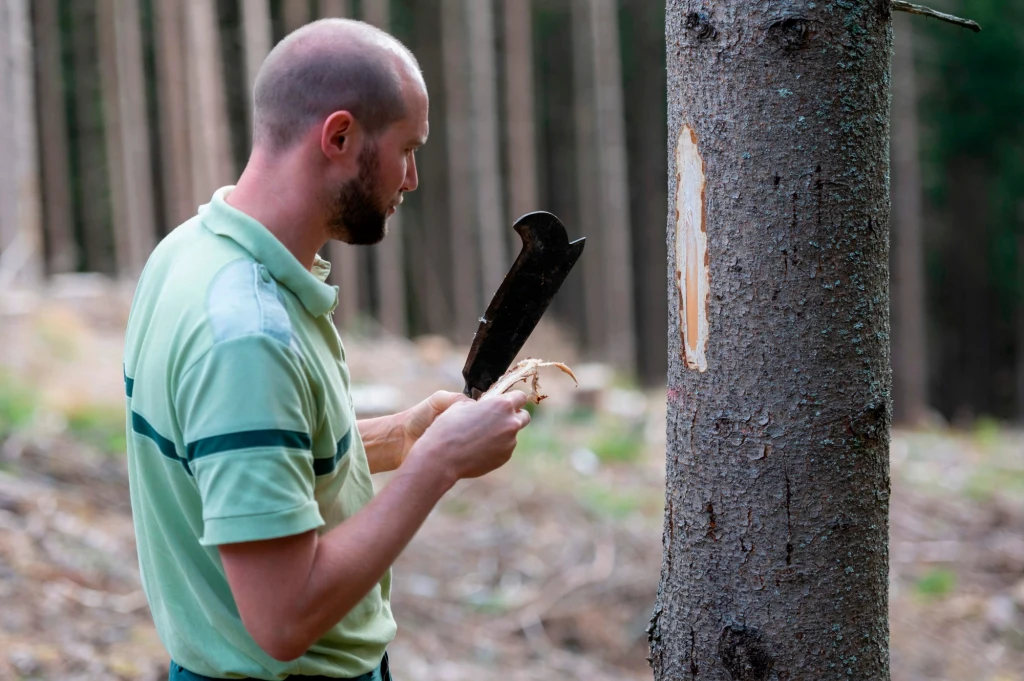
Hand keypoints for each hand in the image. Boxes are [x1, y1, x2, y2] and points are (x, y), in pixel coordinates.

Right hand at [405, 391, 530, 481]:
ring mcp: (510, 442)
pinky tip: (478, 449)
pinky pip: (505, 449)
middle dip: (514, 416)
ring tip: (479, 438)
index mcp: (502, 405)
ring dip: (502, 434)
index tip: (505, 402)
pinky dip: (496, 447)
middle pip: (524, 416)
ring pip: (512, 435)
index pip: (520, 397)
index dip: (512, 399)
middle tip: (498, 419)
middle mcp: (511, 423)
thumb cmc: (448, 427)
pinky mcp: (505, 457)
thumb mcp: (462, 405)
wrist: (442, 457)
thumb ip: (482, 404)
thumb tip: (486, 406)